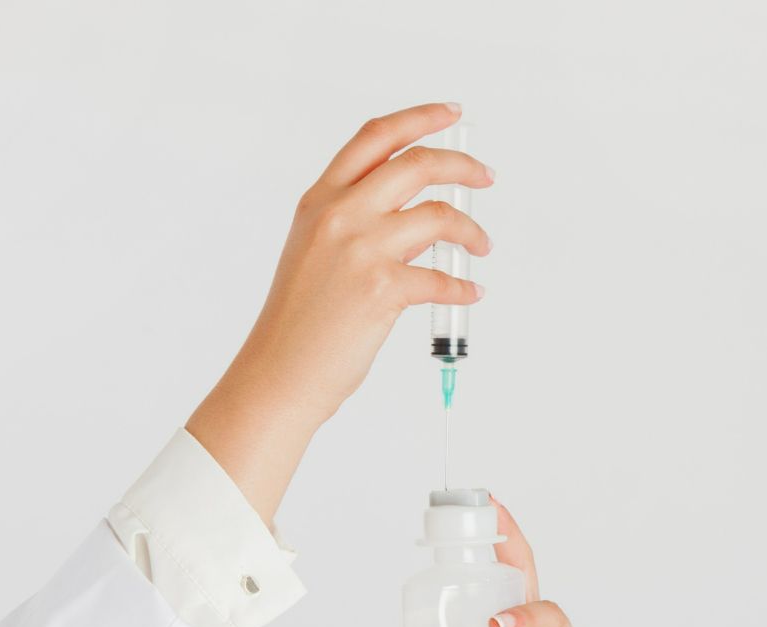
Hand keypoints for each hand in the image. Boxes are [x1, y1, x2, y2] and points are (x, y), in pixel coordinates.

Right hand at [187, 102, 493, 522]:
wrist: (280, 372)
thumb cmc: (299, 321)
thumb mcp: (314, 250)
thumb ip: (355, 220)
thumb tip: (416, 213)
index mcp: (321, 199)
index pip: (376, 138)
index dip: (419, 119)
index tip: (451, 114)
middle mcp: (340, 214)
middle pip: (418, 164)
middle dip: (463, 164)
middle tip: (485, 176)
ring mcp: (360, 249)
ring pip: (440, 216)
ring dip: (472, 232)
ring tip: (481, 248)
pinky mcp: (381, 289)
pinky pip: (443, 278)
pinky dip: (464, 288)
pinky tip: (470, 294)